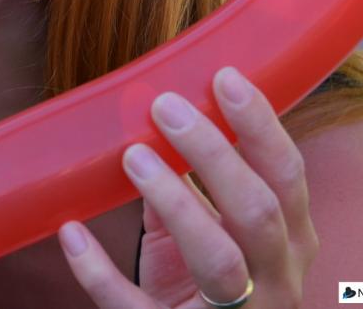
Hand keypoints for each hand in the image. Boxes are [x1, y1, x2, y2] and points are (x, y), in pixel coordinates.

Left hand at [59, 67, 317, 307]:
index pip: (288, 177)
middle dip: (215, 154)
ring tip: (131, 155)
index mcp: (289, 241)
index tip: (223, 76)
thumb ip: (192, 183)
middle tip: (165, 106)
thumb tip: (154, 113)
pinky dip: (101, 272)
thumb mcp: (214, 232)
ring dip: (176, 202)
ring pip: (217, 260)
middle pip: (258, 212)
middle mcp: (274, 281)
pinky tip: (73, 233)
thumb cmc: (208, 285)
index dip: (260, 126)